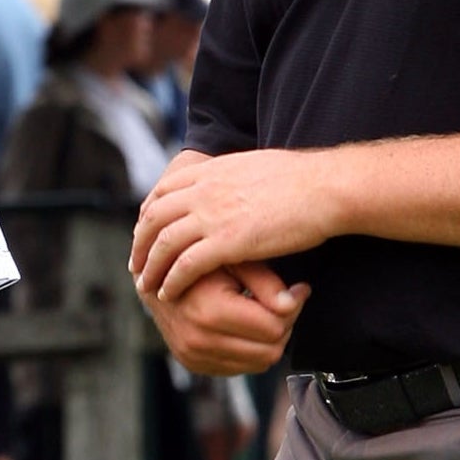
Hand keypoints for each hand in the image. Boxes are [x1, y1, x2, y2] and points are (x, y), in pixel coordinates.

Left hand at [131, 149, 336, 302]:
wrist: (323, 187)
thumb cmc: (300, 180)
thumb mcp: (252, 167)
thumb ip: (230, 177)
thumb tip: (228, 183)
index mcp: (210, 171)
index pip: (163, 191)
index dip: (149, 213)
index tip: (145, 232)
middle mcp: (204, 190)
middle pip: (155, 217)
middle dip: (141, 242)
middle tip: (136, 262)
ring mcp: (212, 215)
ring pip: (164, 243)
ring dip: (150, 266)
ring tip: (144, 284)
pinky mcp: (227, 241)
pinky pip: (186, 265)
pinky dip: (172, 280)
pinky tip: (169, 293)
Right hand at [138, 262, 308, 375]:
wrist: (150, 273)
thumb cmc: (196, 258)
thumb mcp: (231, 258)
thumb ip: (265, 282)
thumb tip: (295, 301)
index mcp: (209, 312)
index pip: (274, 328)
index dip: (292, 307)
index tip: (297, 289)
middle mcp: (199, 340)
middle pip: (270, 350)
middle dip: (283, 325)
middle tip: (282, 300)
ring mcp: (194, 356)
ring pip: (259, 363)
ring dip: (268, 339)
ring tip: (263, 310)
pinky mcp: (194, 364)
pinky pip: (240, 367)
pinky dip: (250, 348)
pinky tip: (244, 324)